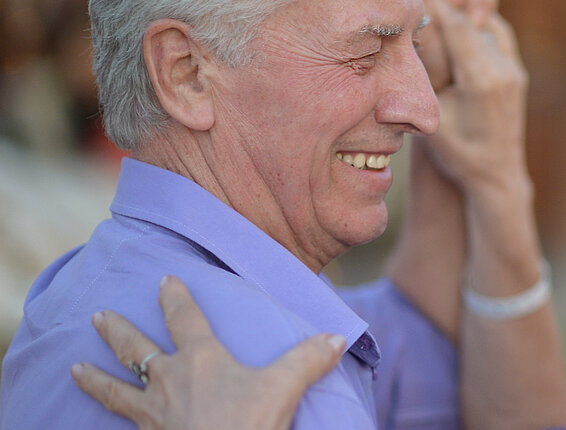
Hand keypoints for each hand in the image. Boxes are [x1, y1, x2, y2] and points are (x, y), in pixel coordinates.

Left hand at [70, 276, 346, 429]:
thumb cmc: (248, 424)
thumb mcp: (284, 388)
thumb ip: (309, 359)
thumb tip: (338, 337)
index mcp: (201, 359)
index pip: (184, 318)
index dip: (175, 297)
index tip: (165, 280)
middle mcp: (169, 380)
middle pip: (136, 348)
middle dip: (117, 331)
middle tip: (99, 316)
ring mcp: (153, 412)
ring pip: (116, 389)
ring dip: (95, 377)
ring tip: (74, 367)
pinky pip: (120, 423)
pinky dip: (108, 419)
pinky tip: (101, 421)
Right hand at [419, 0, 528, 194]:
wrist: (496, 175)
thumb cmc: (458, 153)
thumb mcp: (432, 116)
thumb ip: (427, 75)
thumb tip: (411, 36)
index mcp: (481, 79)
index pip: (455, 25)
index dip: (432, 8)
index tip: (411, 4)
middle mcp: (503, 69)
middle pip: (469, 21)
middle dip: (444, 10)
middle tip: (419, 9)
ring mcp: (514, 69)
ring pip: (484, 24)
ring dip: (460, 17)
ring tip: (434, 16)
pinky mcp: (516, 70)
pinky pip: (496, 34)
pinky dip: (476, 26)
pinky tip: (456, 29)